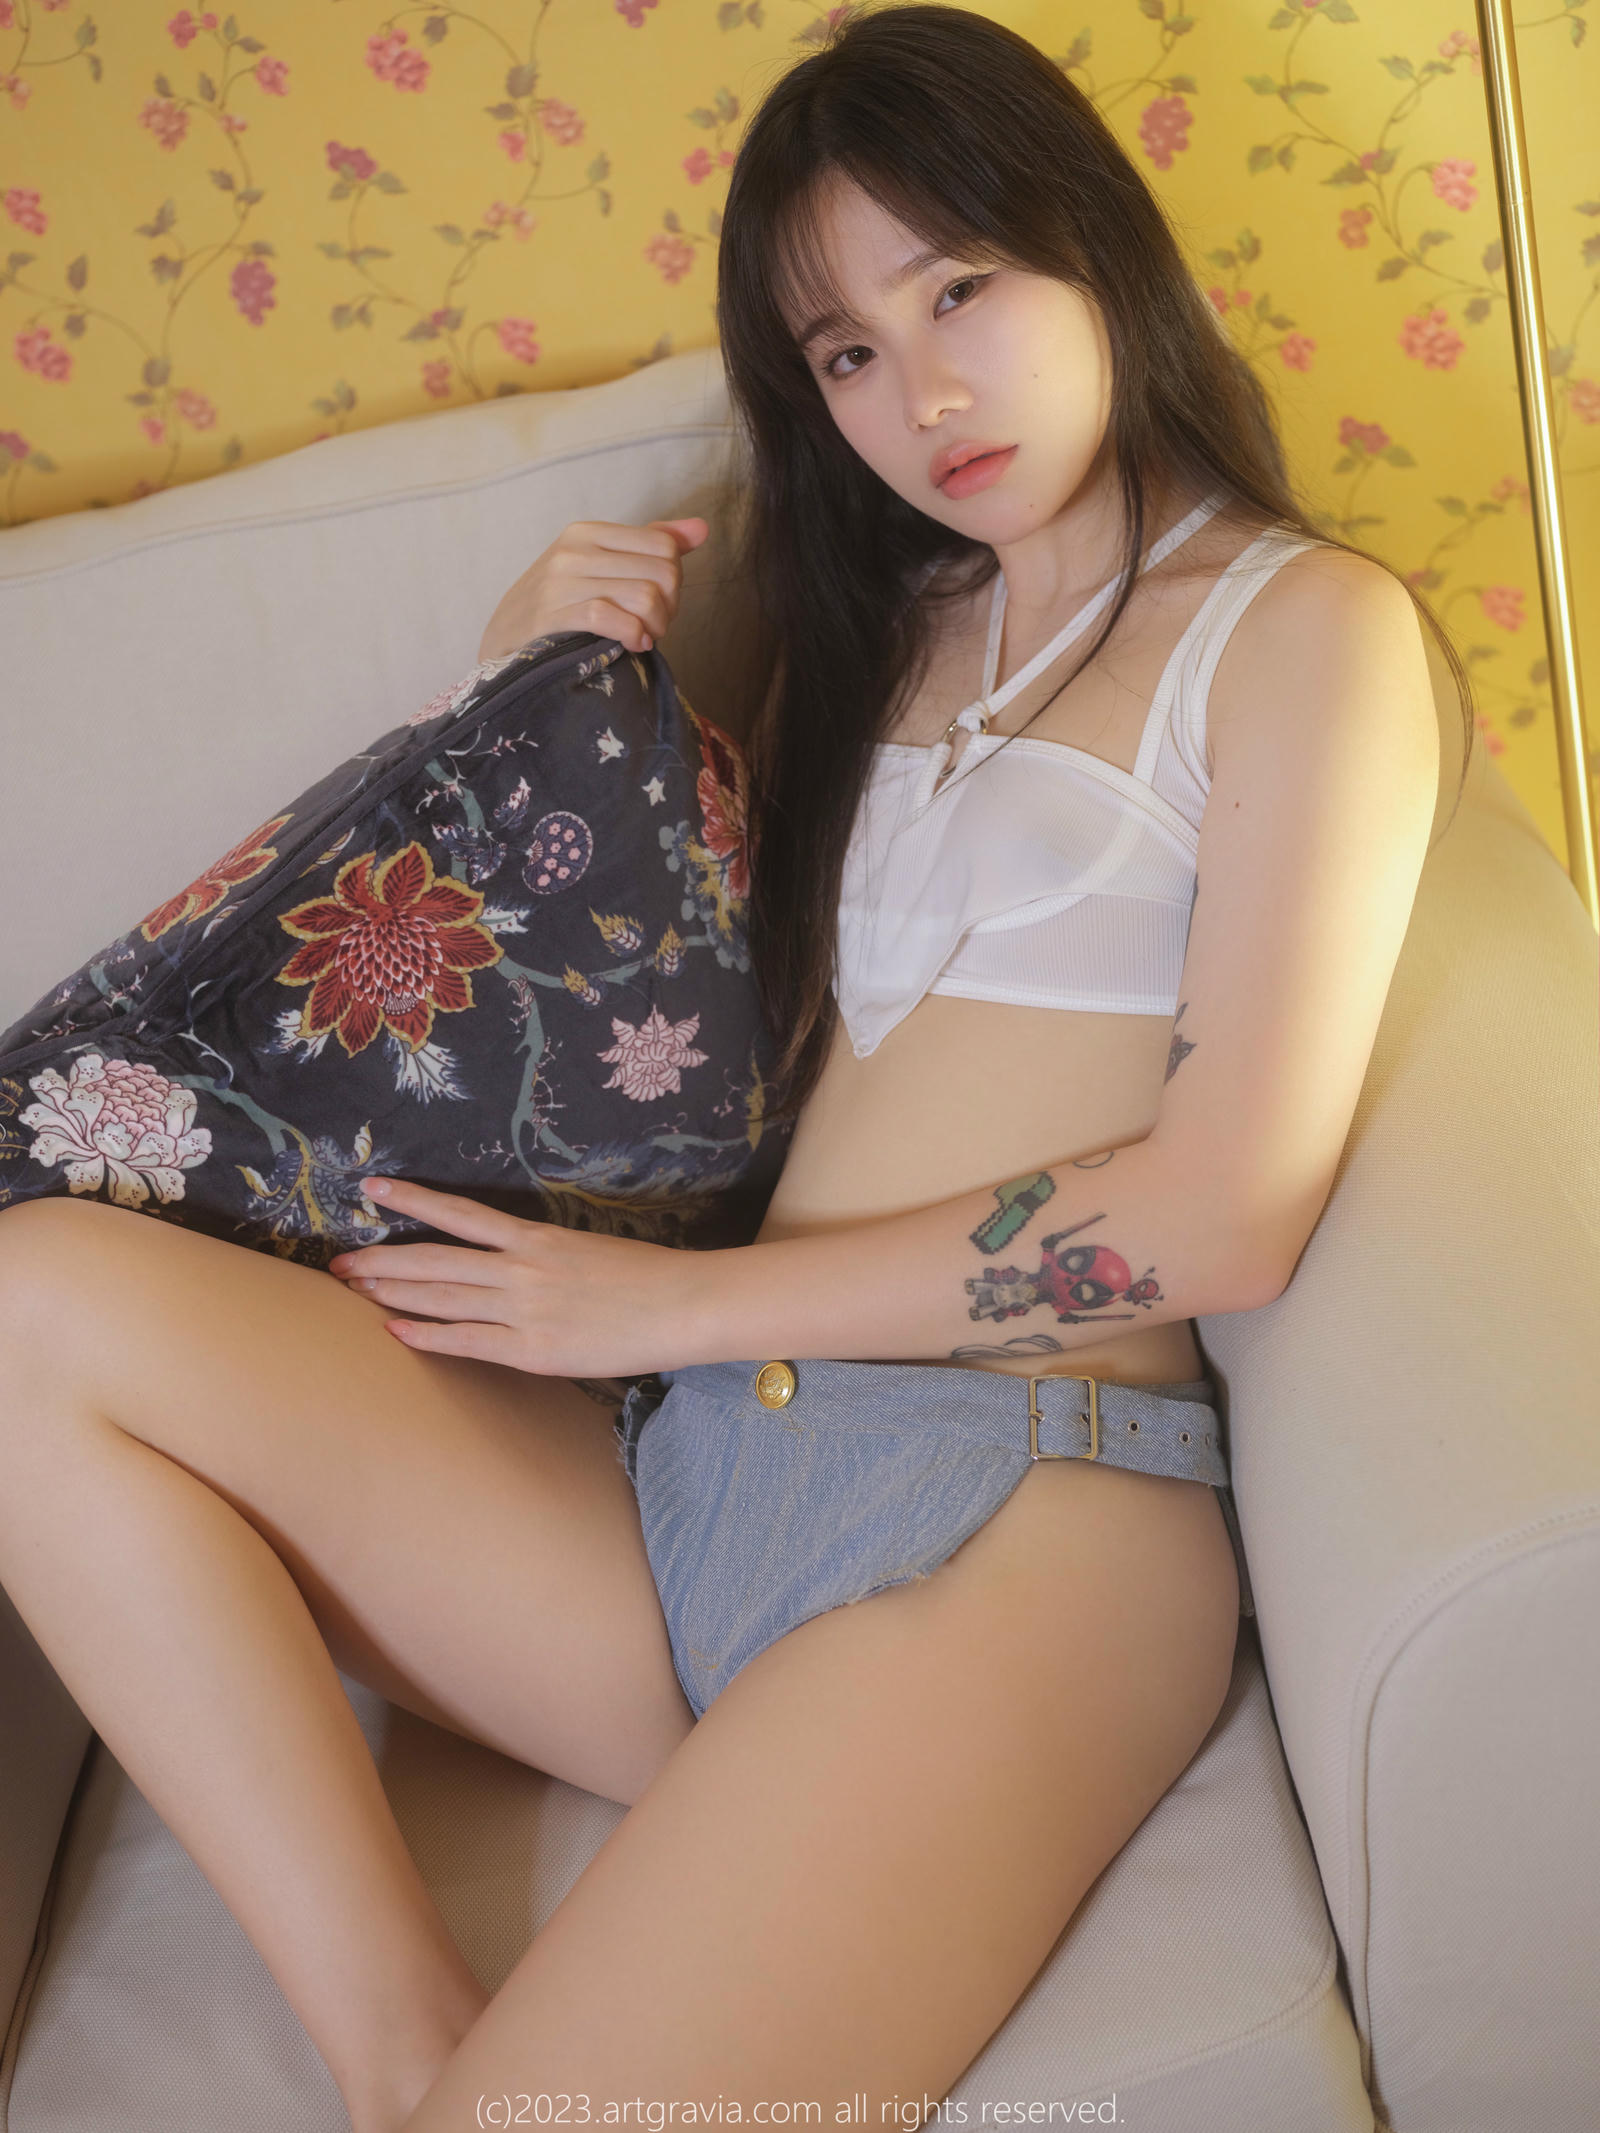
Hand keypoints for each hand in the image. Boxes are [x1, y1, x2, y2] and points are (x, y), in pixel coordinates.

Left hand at [326, 1177, 711, 1377]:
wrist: (681, 1305)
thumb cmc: (643, 1278)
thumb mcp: (585, 1251)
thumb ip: (540, 1256)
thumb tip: (504, 1262)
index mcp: (534, 1238)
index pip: (458, 1213)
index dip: (410, 1198)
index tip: (371, 1187)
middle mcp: (520, 1269)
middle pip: (432, 1260)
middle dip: (379, 1261)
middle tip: (336, 1262)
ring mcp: (523, 1310)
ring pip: (441, 1297)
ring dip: (390, 1293)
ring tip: (351, 1288)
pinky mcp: (531, 1350)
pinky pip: (466, 1341)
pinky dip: (426, 1334)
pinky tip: (394, 1330)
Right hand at [476, 515, 708, 664]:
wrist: (502, 641)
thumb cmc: (558, 605)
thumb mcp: (600, 566)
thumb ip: (650, 546)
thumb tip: (702, 528)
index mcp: (588, 531)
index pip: (664, 544)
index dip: (674, 579)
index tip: (659, 601)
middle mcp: (574, 550)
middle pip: (662, 573)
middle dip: (669, 608)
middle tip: (652, 625)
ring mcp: (561, 582)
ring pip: (645, 596)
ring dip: (655, 627)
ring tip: (642, 637)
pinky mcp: (553, 615)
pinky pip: (611, 617)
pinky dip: (633, 635)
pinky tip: (632, 645)